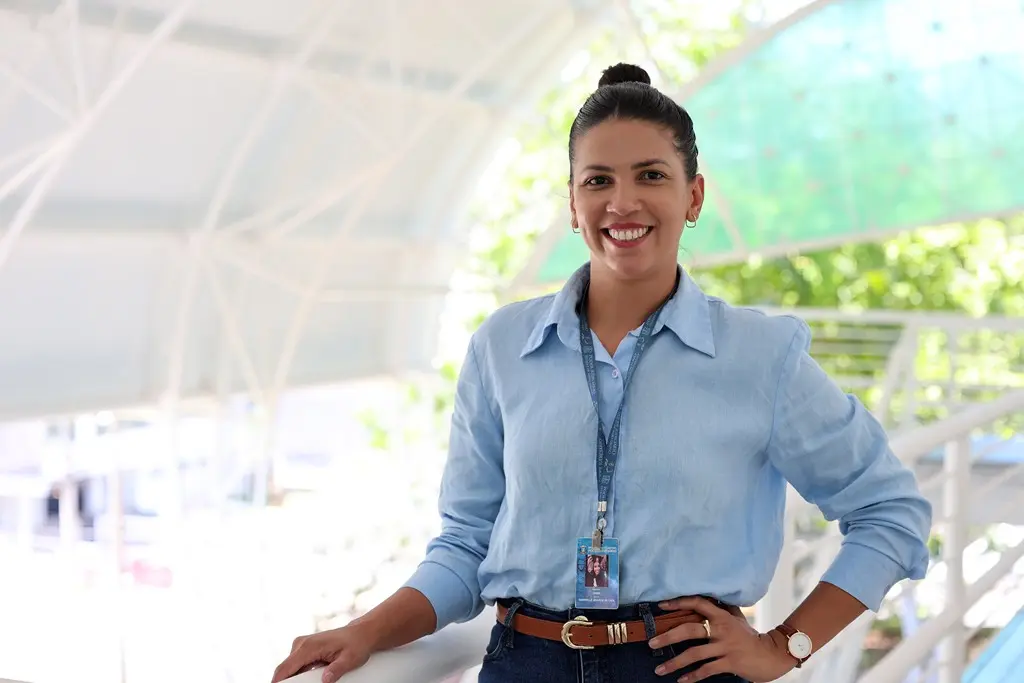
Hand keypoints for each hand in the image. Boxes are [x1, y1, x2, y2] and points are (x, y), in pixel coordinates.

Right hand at [271, 624, 374, 682]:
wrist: (360, 634)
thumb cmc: (356, 644)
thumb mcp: (349, 659)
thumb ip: (336, 670)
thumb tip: (325, 680)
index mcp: (309, 646)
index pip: (285, 668)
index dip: (279, 682)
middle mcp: (301, 644)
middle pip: (285, 670)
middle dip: (290, 682)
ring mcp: (301, 646)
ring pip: (290, 669)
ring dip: (296, 679)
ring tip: (318, 675)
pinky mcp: (304, 650)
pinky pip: (296, 666)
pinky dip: (301, 675)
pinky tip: (315, 675)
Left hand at [648, 597, 796, 681]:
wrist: (772, 655)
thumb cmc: (750, 636)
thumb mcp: (736, 619)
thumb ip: (719, 611)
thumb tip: (703, 600)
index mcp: (722, 616)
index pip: (697, 603)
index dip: (678, 603)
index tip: (661, 605)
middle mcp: (722, 629)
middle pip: (690, 630)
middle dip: (668, 636)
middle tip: (651, 643)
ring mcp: (726, 646)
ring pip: (695, 653)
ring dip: (675, 662)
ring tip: (659, 669)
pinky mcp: (730, 662)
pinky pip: (707, 670)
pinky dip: (693, 676)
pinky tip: (681, 680)